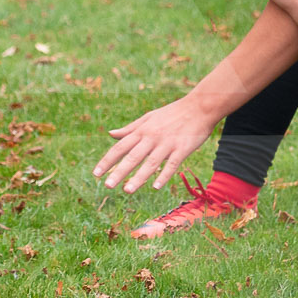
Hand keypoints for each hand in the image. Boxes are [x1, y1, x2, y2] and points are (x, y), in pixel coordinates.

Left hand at [93, 96, 216, 193]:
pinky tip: (156, 187)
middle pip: (133, 157)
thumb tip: (110, 134)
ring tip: (127, 190)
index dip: (108, 160)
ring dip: (138, 177)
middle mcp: (152, 137)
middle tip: (107, 185)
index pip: (121, 147)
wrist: (200, 106)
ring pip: (150, 163)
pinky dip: (164, 175)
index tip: (96, 173)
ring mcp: (167, 143)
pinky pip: (172, 164)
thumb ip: (130, 128)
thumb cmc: (173, 112)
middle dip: (119, 171)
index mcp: (142, 130)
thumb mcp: (149, 117)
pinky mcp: (182, 149)